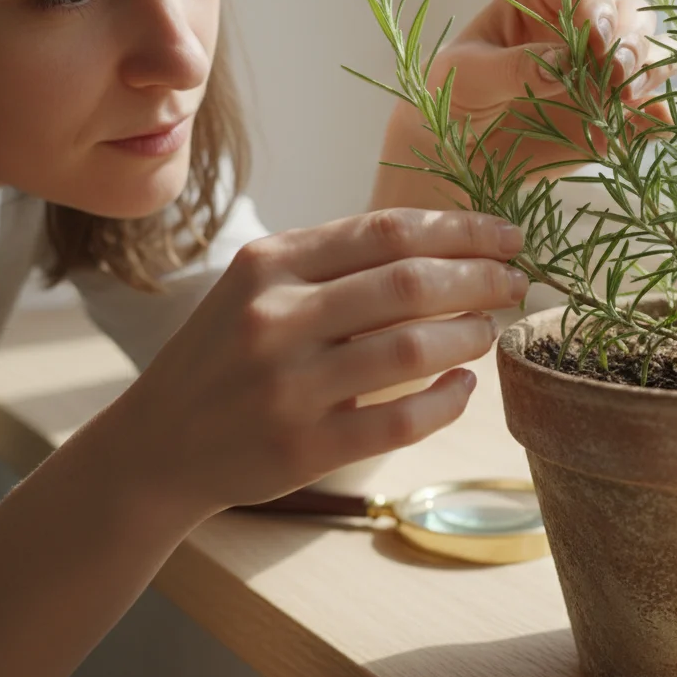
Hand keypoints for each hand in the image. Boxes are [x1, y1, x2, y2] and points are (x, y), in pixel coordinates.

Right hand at [108, 209, 527, 517]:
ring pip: (411, 350)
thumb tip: (446, 243)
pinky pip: (400, 421)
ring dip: (470, 335)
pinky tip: (464, 386)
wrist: (159, 443)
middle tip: (517, 282)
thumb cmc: (226, 354)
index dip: (463, 230)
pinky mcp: (302, 447)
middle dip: (480, 278)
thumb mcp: (259, 287)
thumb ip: (334, 262)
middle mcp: (275, 318)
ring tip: (490, 329)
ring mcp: (288, 386)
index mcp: (270, 263)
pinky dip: (447, 401)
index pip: (388, 231)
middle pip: (409, 283)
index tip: (508, 235)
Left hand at [397, 0, 676, 177]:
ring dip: (651, 69)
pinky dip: (658, 113)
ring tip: (627, 97)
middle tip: (614, 74)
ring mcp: (601, 71)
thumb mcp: (468, 77)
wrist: (459, 155)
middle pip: (631, 14)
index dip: (596, 3)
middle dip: (631, 40)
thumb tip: (563, 63)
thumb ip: (512, 67)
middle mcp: (580, 29)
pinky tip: (649, 125)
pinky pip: (652, 107)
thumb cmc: (454, 99)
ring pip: (653, 51)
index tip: (593, 39)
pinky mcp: (613, 113)